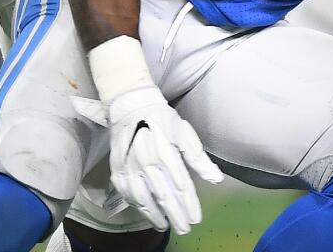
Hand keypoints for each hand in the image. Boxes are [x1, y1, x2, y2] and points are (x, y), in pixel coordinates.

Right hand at [73, 86, 222, 234]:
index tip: (196, 218)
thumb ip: (198, 157)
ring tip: (166, 225)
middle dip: (175, 215)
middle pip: (163, 195)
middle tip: (184, 228)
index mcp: (165, 150)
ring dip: (155, 215)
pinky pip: (128, 194)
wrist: (131, 105)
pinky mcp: (117, 170)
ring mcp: (129, 167)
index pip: (180, 184)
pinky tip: (147, 212)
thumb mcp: (183, 131)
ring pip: (143, 199)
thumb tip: (216, 178)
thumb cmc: (161, 118)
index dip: (189, 204)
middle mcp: (146, 161)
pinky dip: (138, 206)